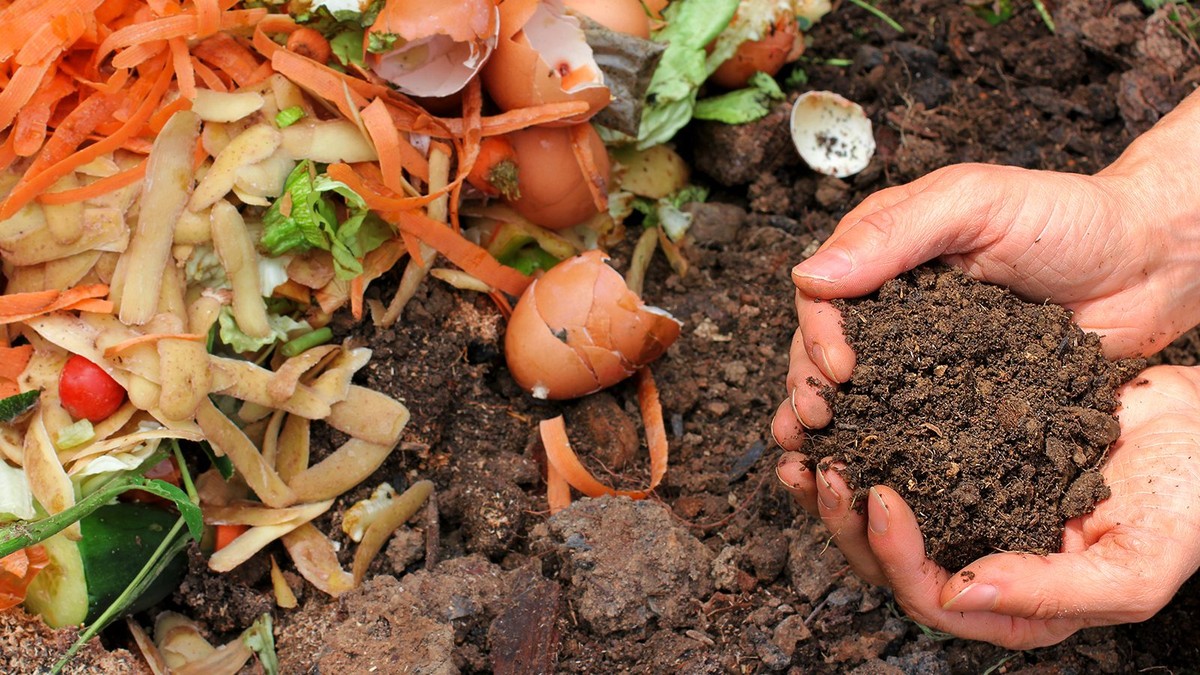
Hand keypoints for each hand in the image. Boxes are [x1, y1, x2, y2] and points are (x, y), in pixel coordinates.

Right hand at [774, 89, 1199, 443]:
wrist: (1150, 264)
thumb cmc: (1069, 217)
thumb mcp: (975, 203)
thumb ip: (894, 233)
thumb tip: (809, 275)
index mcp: (885, 253)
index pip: (823, 295)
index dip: (818, 333)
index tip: (839, 368)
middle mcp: (895, 307)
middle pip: (827, 349)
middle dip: (810, 386)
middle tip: (816, 420)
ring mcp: (925, 355)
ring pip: (860, 393)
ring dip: (832, 425)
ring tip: (816, 458)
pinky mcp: (960, 396)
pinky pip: (914, 423)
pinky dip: (885, 448)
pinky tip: (867, 474)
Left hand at [775, 365, 1199, 648]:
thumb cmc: (1187, 501)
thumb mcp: (1136, 563)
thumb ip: (1054, 592)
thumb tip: (959, 592)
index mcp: (1017, 603)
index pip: (931, 598)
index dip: (894, 555)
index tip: (878, 495)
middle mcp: (982, 559)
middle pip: (889, 561)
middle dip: (845, 520)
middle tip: (824, 468)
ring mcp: (968, 507)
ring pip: (881, 513)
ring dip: (836, 485)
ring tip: (805, 446)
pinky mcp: (962, 457)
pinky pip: (898, 456)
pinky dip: (863, 438)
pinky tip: (838, 414)